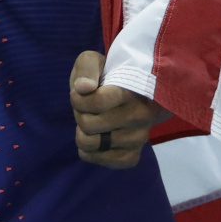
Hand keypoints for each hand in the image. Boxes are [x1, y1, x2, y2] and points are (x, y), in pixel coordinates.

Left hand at [69, 51, 170, 168]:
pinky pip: (104, 161)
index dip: (78, 99)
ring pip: (91, 144)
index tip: (79, 91)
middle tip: (86, 107)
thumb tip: (83, 88)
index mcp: (134, 89)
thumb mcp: (92, 61)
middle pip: (89, 125)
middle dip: (79, 114)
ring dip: (83, 132)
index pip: (97, 103)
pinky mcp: (133, 155)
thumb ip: (87, 69)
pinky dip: (91, 152)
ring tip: (93, 120)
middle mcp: (142, 115)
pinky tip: (95, 138)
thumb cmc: (104, 75)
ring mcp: (139, 137)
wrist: (123, 92)